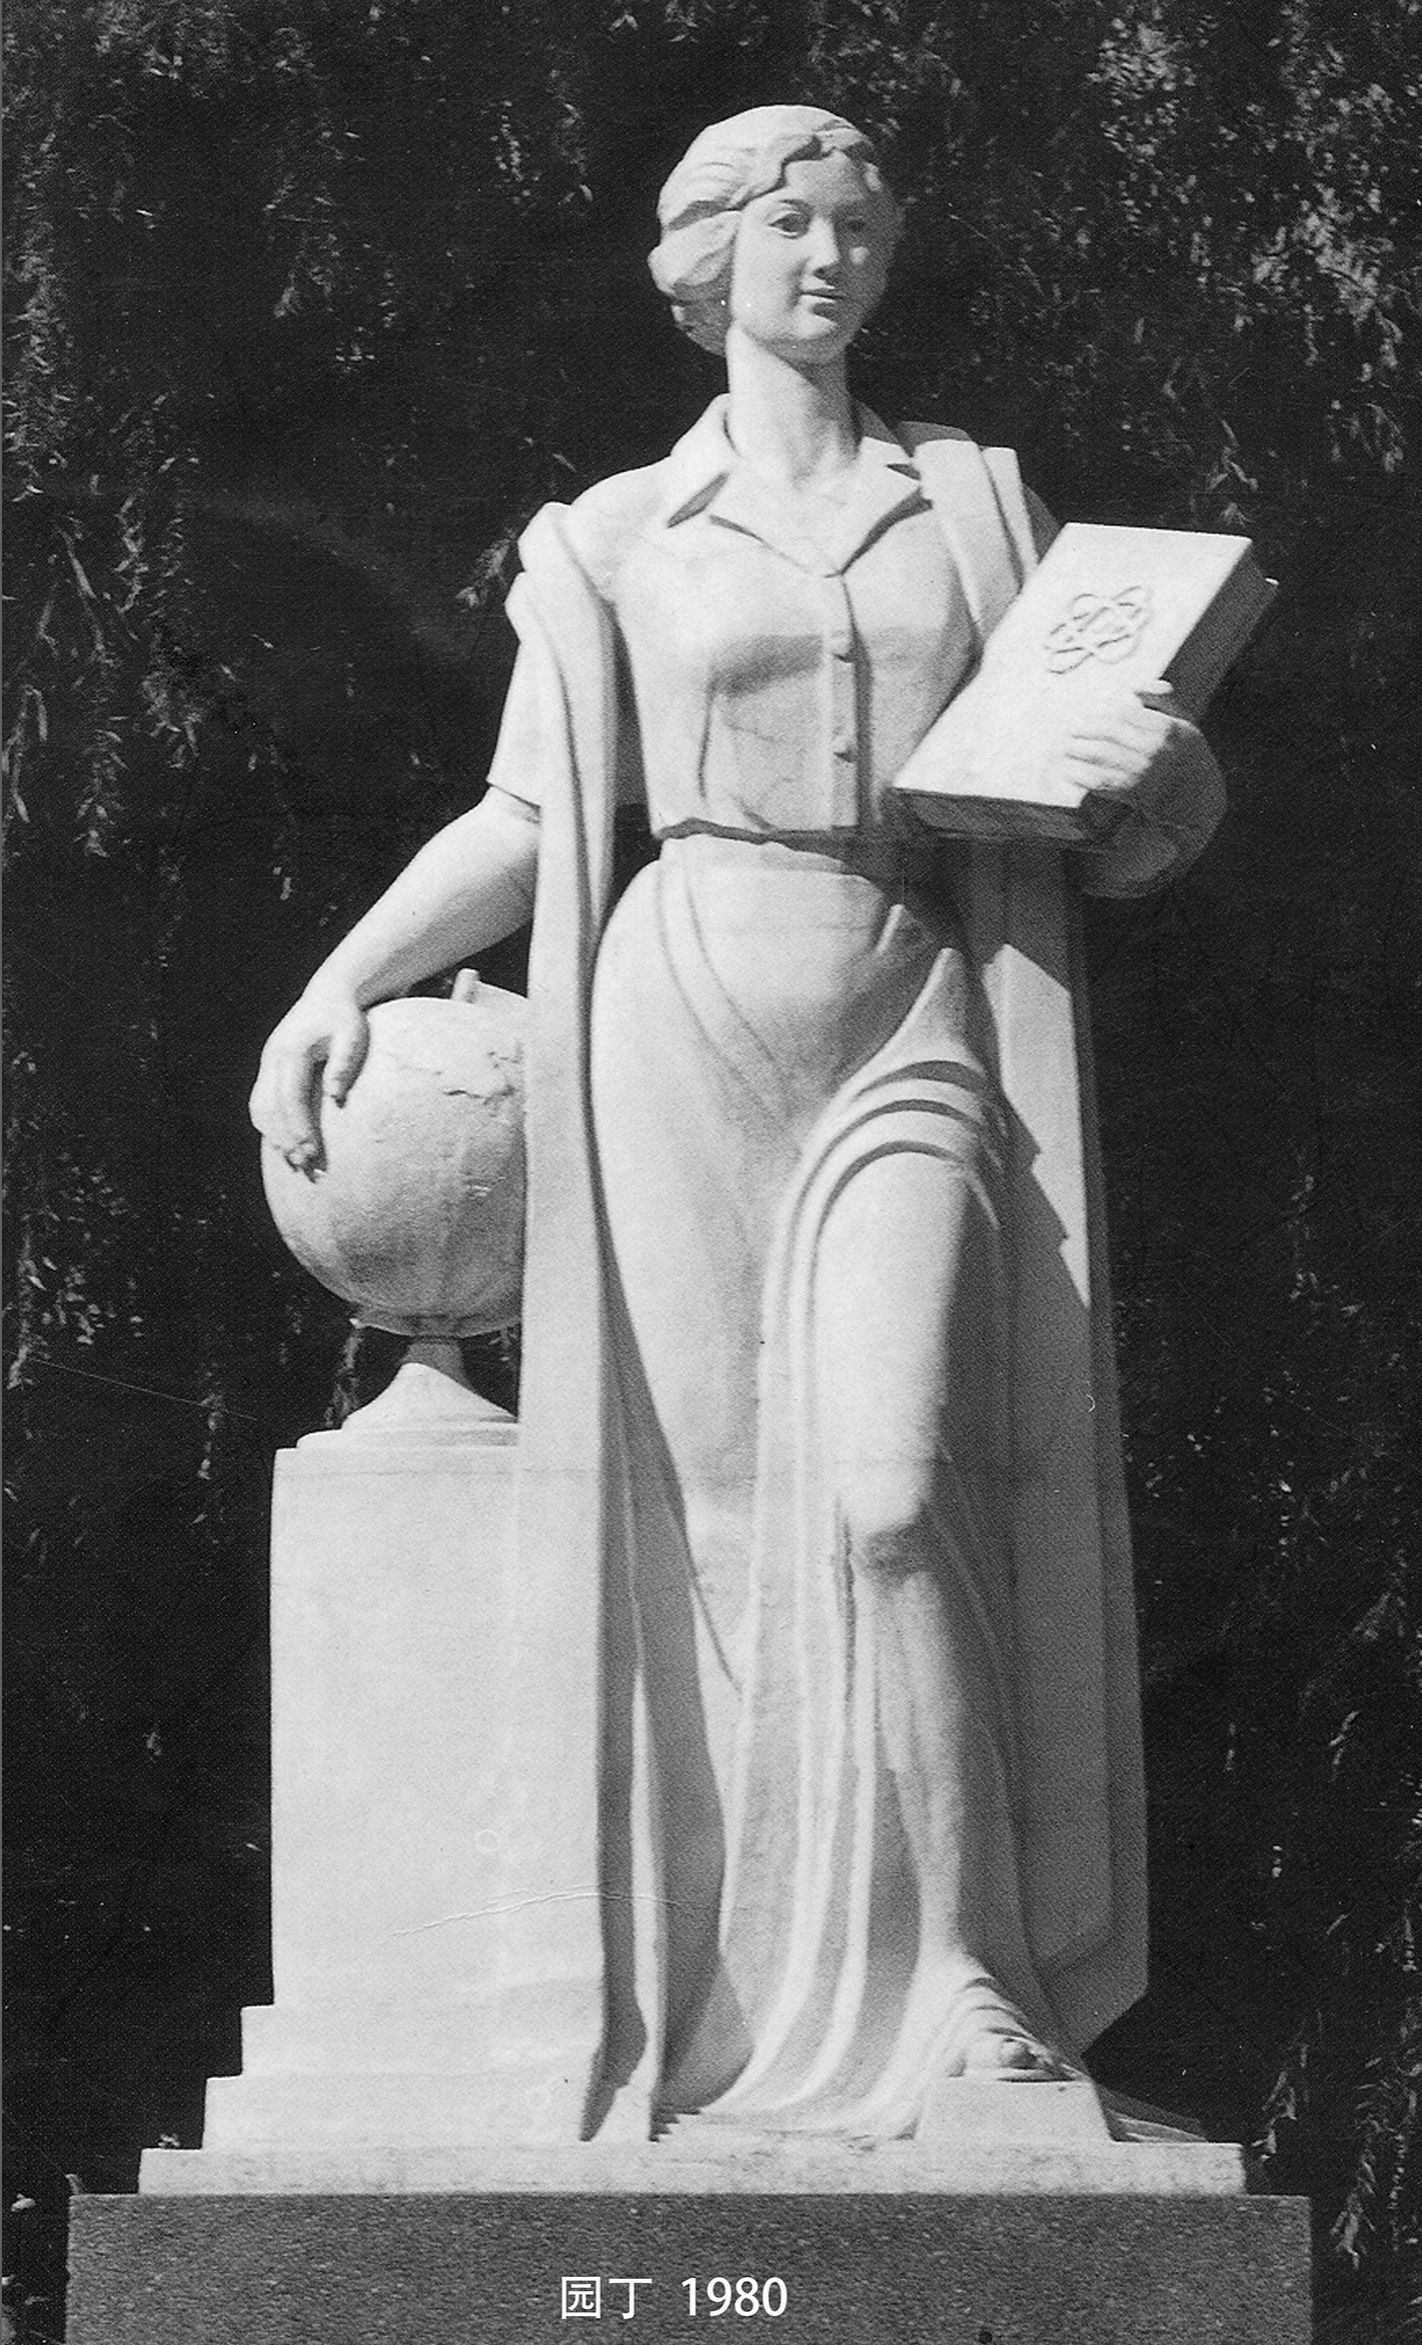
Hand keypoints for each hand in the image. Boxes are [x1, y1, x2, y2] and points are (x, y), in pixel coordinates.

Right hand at [248, 988, 370, 1172]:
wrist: (329, 995)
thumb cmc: (345, 1018)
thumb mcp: (353, 1035)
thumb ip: (344, 1063)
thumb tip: (334, 1097)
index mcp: (291, 1050)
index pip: (290, 1097)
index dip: (298, 1127)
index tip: (311, 1151)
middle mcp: (272, 1058)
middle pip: (270, 1107)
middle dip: (286, 1139)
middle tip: (305, 1166)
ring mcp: (267, 1063)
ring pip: (260, 1107)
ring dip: (274, 1136)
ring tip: (295, 1162)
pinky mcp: (268, 1068)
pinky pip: (260, 1102)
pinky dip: (268, 1126)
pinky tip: (283, 1144)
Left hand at [1058, 680, 1196, 814]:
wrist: (1195, 798)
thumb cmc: (1186, 757)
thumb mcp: (1183, 724)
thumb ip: (1160, 702)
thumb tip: (1134, 686)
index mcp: (1166, 728)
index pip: (1124, 711)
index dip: (1102, 710)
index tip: (1088, 710)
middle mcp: (1154, 748)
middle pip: (1109, 731)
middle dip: (1085, 728)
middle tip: (1069, 728)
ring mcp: (1142, 771)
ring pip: (1101, 753)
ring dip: (1078, 749)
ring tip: (1065, 745)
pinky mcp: (1132, 792)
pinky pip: (1101, 780)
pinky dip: (1083, 775)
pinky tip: (1071, 770)